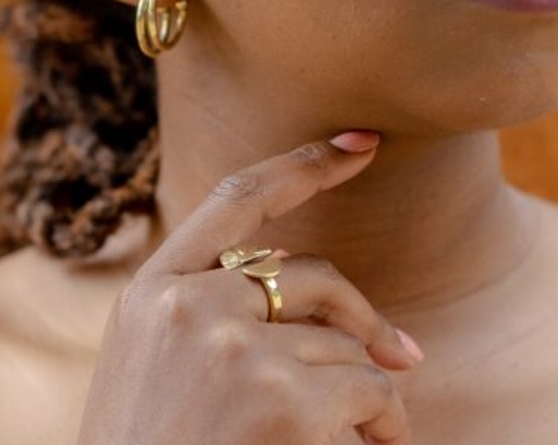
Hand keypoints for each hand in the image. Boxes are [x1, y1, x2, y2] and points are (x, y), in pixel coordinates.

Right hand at [76, 132, 420, 444]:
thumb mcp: (155, 367)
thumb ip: (209, 310)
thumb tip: (305, 279)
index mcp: (153, 290)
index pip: (237, 195)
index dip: (304, 163)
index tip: (360, 142)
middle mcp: (188, 304)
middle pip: (310, 274)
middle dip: (362, 316)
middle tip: (404, 354)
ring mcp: (232, 347)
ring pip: (342, 342)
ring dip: (369, 387)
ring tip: (372, 432)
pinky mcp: (280, 400)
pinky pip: (366, 391)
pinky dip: (385, 422)